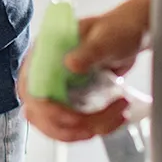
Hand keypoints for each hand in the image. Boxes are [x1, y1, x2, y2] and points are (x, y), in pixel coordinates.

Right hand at [19, 0, 151, 142]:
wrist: (130, 37)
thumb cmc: (116, 31)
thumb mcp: (105, 38)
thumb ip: (89, 51)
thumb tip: (70, 64)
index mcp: (44, 53)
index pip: (31, 89)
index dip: (48, 110)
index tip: (74, 118)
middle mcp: (44, 74)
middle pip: (40, 114)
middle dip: (71, 127)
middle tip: (98, 125)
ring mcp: (57, 91)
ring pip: (57, 126)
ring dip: (86, 130)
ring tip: (115, 116)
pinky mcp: (70, 103)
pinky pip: (72, 127)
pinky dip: (93, 129)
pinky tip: (114, 119)